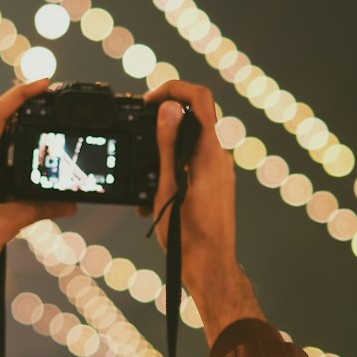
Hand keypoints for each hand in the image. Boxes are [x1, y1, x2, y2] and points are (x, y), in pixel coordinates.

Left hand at [0, 79, 76, 296]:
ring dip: (13, 164)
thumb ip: (38, 209)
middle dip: (26, 137)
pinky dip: (0, 175)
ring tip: (29, 188)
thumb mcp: (5, 226)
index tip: (42, 83)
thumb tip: (68, 204)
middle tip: (51, 141)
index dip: (20, 94)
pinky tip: (9, 199)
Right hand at [144, 79, 263, 344]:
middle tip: (137, 135)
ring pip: (189, 142)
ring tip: (142, 177)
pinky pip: (192, 162)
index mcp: (209, 153)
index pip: (199, 98)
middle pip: (192, 117)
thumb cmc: (188, 235)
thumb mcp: (167, 187)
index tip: (148, 102)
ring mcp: (219, 171)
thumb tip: (168, 108)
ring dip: (164, 150)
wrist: (210, 267)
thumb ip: (168, 145)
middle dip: (162, 122)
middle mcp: (219, 157)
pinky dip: (172, 168)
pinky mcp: (215, 184)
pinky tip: (153, 195)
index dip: (173, 89)